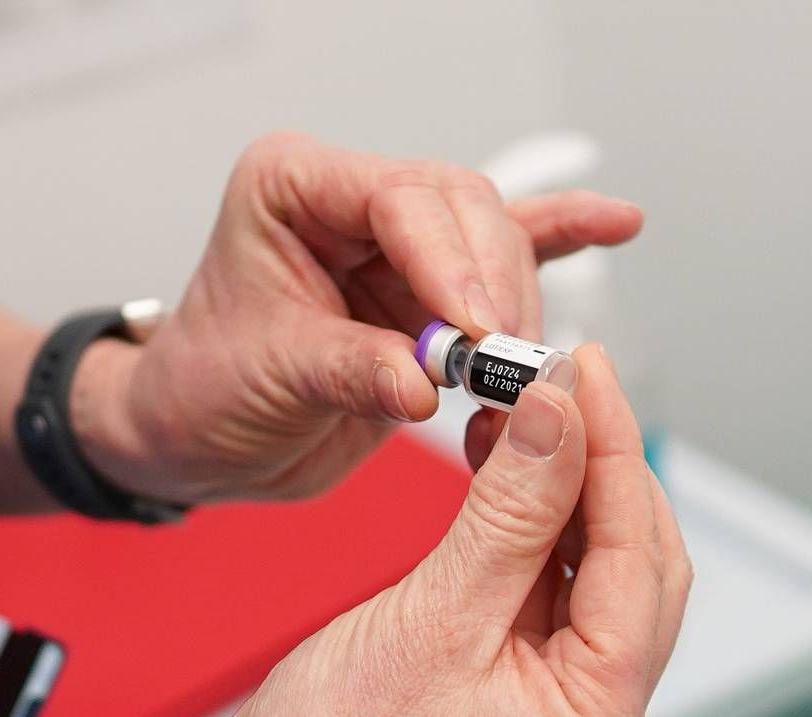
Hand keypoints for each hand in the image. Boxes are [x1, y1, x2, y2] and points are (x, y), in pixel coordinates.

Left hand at [70, 131, 642, 505]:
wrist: (197, 435)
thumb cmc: (205, 388)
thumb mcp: (268, 377)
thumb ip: (351, 371)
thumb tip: (426, 383)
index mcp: (294, 186)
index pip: (396, 198)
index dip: (448, 260)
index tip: (476, 330)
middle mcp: (350, 199)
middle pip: (461, 211)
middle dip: (493, 286)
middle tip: (506, 364)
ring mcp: (396, 240)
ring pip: (493, 241)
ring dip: (517, 305)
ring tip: (524, 369)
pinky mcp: (430, 287)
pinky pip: (509, 251)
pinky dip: (559, 240)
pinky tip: (615, 224)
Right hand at [184, 345, 691, 716]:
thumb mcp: (434, 612)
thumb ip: (513, 508)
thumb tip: (563, 410)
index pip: (637, 557)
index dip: (613, 449)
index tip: (582, 368)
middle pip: (635, 564)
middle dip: (599, 465)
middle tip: (561, 376)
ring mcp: (558, 715)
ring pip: (592, 572)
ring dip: (561, 489)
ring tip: (520, 408)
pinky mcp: (517, 696)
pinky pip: (544, 593)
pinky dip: (527, 527)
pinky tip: (500, 467)